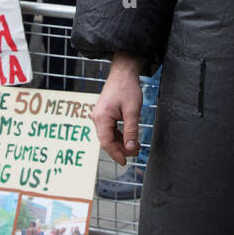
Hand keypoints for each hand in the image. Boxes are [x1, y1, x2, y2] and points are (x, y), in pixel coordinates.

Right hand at [92, 51, 144, 166]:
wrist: (123, 72)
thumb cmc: (127, 88)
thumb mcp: (132, 111)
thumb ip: (131, 130)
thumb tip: (131, 148)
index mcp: (101, 118)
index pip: (106, 142)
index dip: (116, 153)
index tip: (125, 162)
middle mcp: (97, 118)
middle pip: (107, 140)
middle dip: (121, 148)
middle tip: (136, 152)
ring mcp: (99, 116)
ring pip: (109, 135)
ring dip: (121, 142)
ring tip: (135, 146)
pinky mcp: (104, 114)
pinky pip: (110, 129)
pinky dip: (119, 135)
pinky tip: (129, 138)